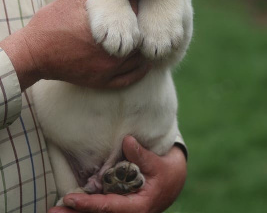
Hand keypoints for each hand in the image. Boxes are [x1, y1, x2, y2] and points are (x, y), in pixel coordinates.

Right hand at [0, 0, 149, 90]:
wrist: (31, 54)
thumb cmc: (50, 25)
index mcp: (106, 35)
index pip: (133, 19)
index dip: (137, 7)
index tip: (137, 0)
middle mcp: (110, 57)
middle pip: (138, 42)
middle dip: (141, 29)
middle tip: (141, 19)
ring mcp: (105, 72)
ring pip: (136, 62)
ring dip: (142, 50)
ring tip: (144, 38)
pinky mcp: (99, 82)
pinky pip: (126, 80)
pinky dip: (137, 72)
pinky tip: (142, 64)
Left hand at [48, 136, 186, 212]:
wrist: (172, 181)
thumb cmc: (166, 172)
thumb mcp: (159, 164)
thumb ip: (142, 156)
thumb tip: (126, 141)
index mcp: (138, 206)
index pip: (110, 207)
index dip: (90, 204)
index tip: (71, 198)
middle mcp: (126, 210)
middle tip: (52, 211)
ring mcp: (120, 205)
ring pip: (96, 212)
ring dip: (75, 212)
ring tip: (54, 209)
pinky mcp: (116, 199)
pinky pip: (99, 204)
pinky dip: (85, 203)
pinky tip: (68, 204)